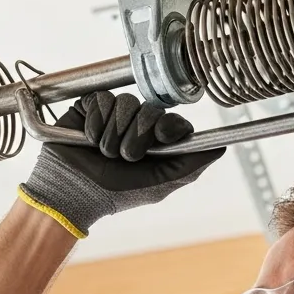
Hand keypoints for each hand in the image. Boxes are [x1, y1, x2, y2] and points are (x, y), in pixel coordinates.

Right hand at [18, 91, 224, 237]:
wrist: (72, 192)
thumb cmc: (115, 194)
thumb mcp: (160, 184)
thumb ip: (190, 165)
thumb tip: (221, 147)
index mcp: (156, 141)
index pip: (173, 120)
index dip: (169, 126)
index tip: (161, 138)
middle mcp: (136, 125)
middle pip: (151, 109)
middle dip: (137, 136)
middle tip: (124, 156)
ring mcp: (113, 115)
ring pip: (126, 103)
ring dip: (114, 135)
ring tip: (103, 153)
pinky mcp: (90, 107)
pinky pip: (102, 100)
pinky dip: (96, 124)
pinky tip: (89, 140)